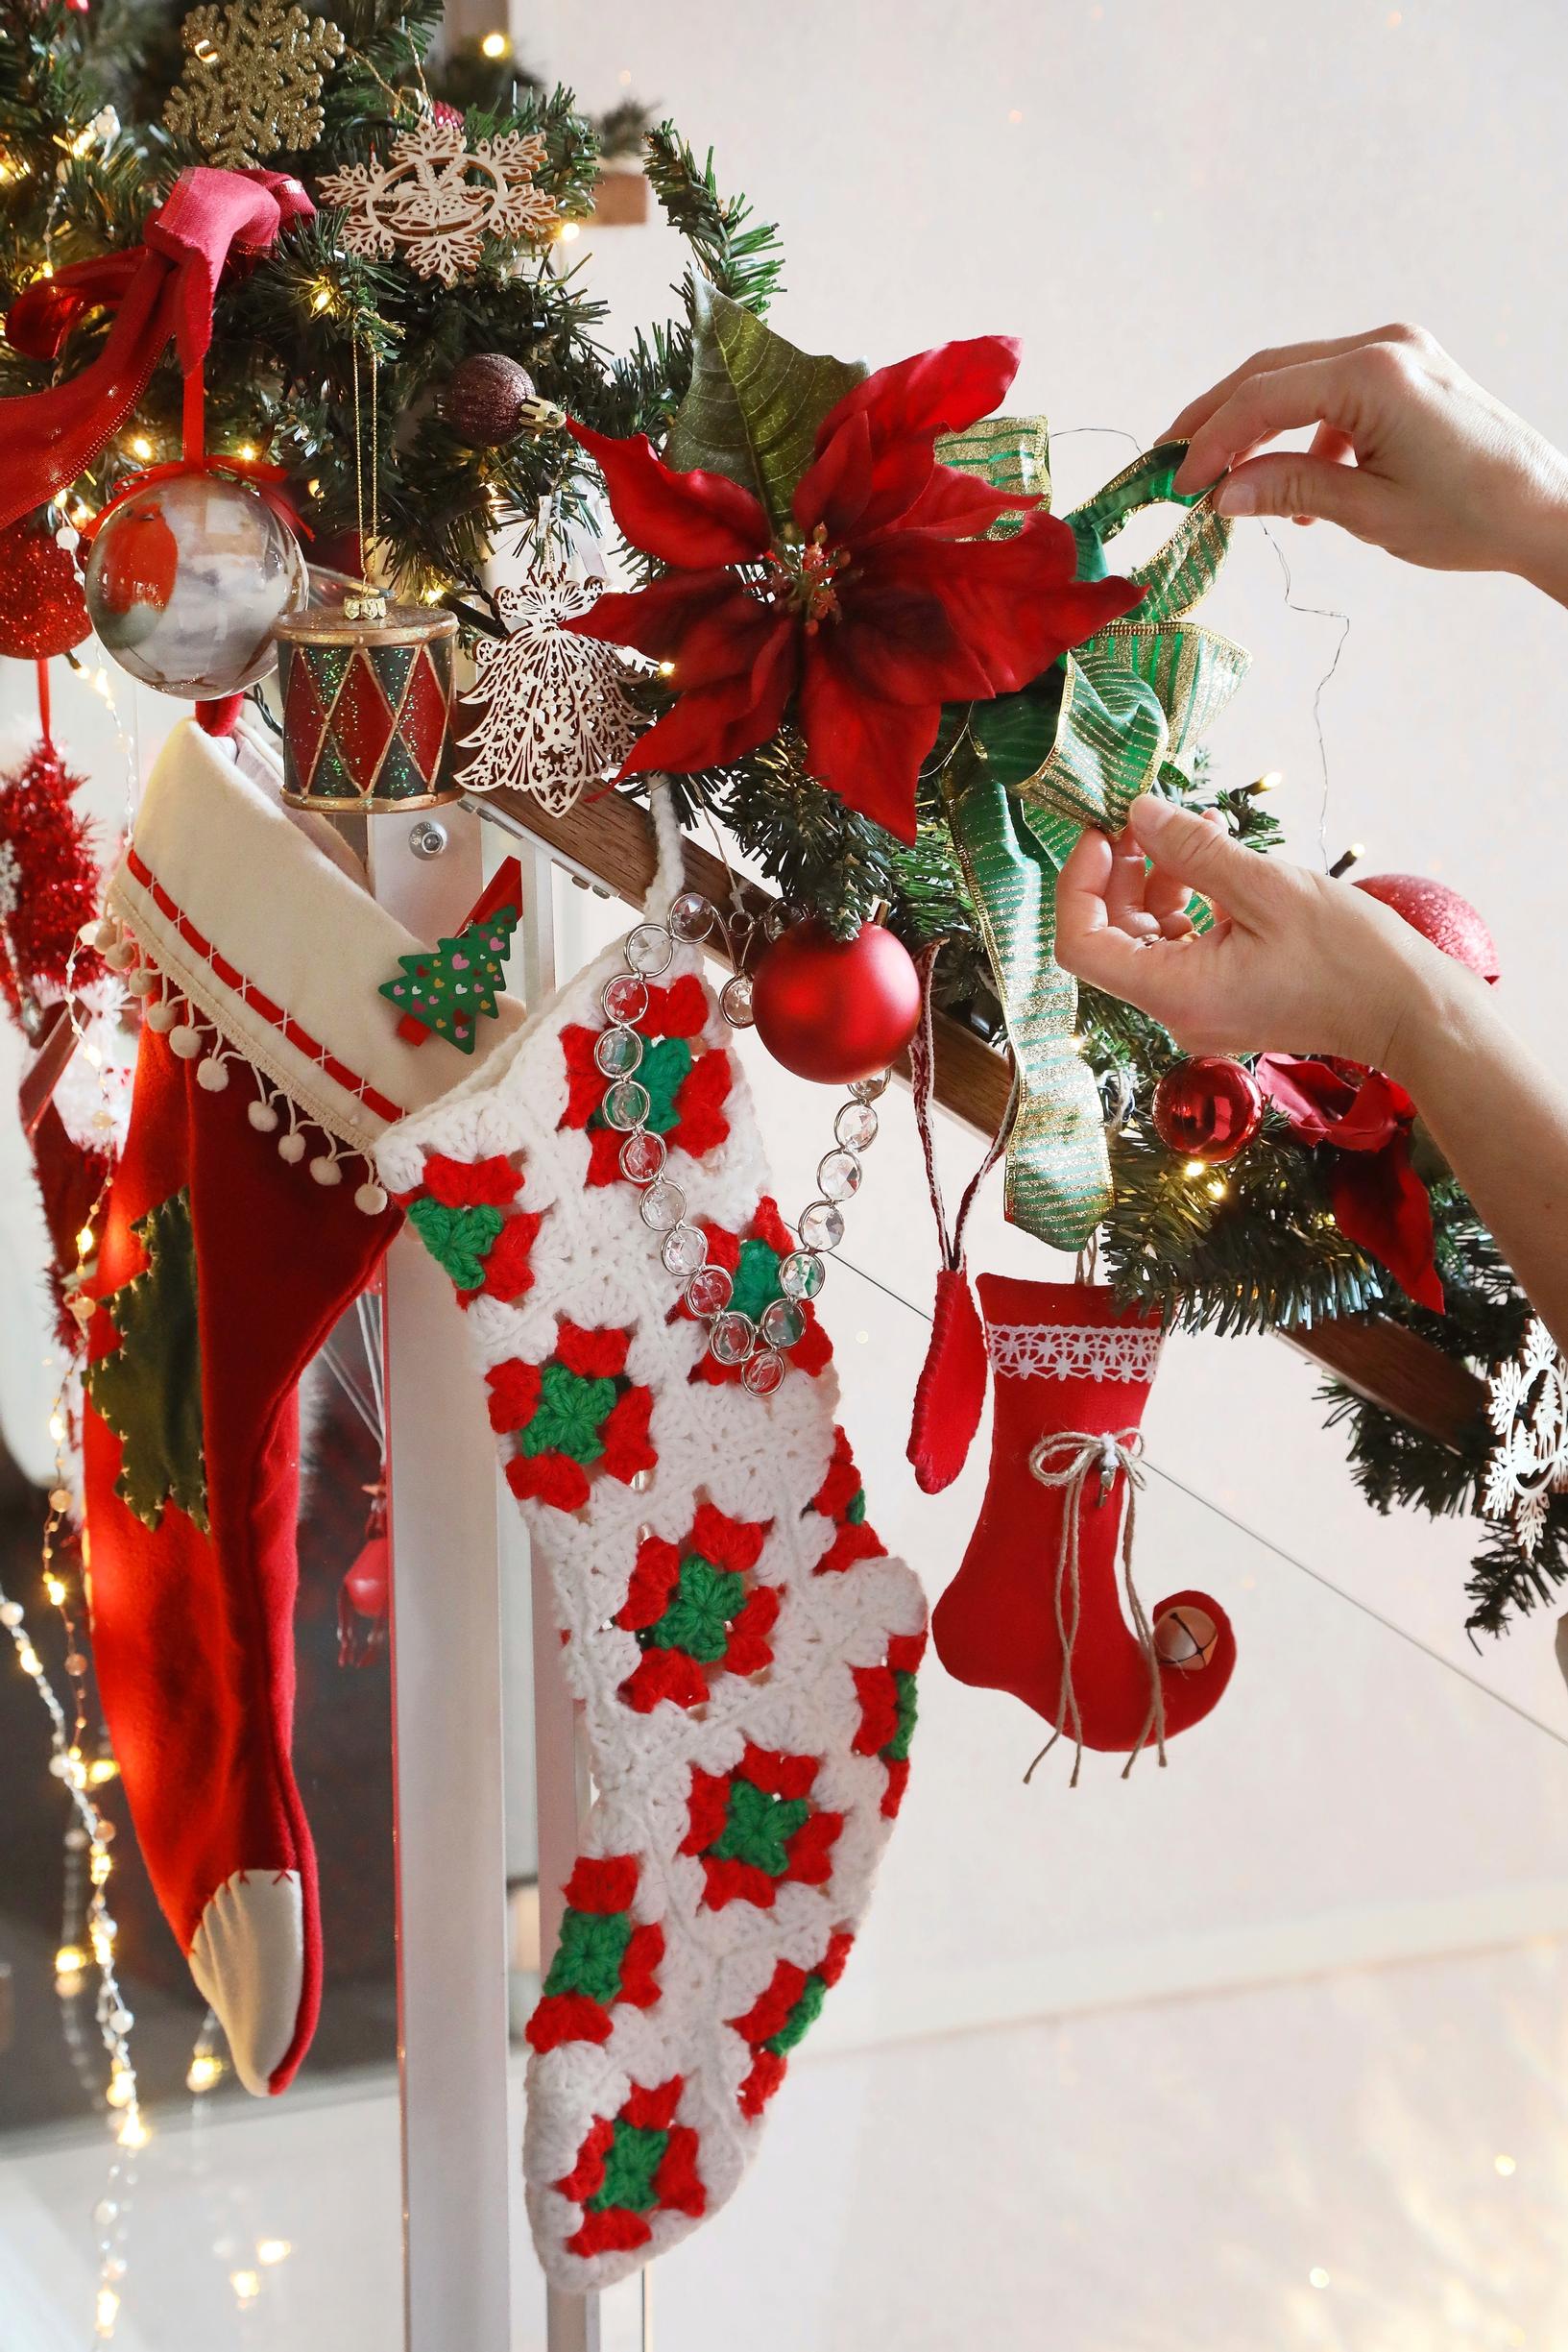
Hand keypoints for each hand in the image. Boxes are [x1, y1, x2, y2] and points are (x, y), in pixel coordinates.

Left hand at [1054, 793, 1471, 1077]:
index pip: (1081, 946)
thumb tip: (1139, 812)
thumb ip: (1193, 850)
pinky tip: (1214, 857)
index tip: (1102, 832)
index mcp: (1175, 993)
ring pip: (1146, 939)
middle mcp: (1176, 1011)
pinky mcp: (1222, 999)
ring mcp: (1199, 1009)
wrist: (1409, 1012)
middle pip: (1111, 938)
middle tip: (1144, 814)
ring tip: (1191, 825)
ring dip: (1156, 879)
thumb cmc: (1351, 957)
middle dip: (1118, 872)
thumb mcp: (1266, 887)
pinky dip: (1187, 901)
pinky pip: (1183, 946)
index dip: (1078, 884)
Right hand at [1167, 326, 1567, 600]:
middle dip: (1218, 421)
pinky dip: (1303, 434)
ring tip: (1228, 484)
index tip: (1176, 483)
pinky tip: (1301, 490)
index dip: (1209, 441)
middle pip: (1271, 373)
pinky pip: (1333, 392)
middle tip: (1174, 464)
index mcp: (1375, 374)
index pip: (1262, 397)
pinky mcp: (1408, 371)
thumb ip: (1290, 489)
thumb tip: (1221, 493)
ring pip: (1298, 379)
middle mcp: (1385, 347)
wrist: (1545, 512)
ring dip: (1257, 429)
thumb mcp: (1368, 511)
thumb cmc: (1472, 515)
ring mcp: (1399, 353)